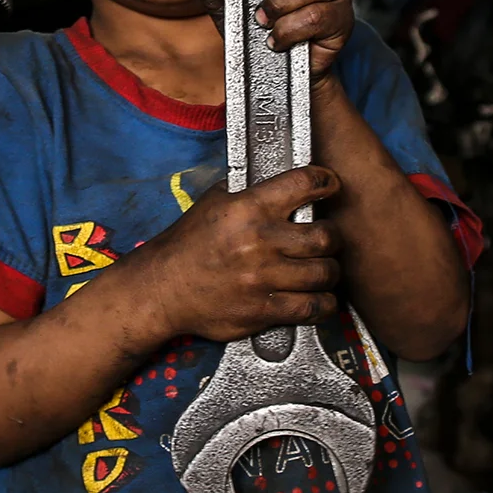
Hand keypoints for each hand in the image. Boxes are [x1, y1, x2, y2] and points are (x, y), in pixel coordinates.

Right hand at [123, 165, 342, 344]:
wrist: (162, 289)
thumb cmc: (186, 246)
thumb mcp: (211, 204)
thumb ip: (246, 193)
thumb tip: (277, 184)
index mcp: (248, 208)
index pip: (305, 184)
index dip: (325, 182)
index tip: (329, 185)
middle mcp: (260, 241)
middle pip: (326, 236)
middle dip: (331, 237)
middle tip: (324, 239)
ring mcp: (263, 278)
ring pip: (326, 273)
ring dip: (328, 271)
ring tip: (320, 269)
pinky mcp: (264, 310)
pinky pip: (314, 307)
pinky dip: (323, 302)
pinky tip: (317, 297)